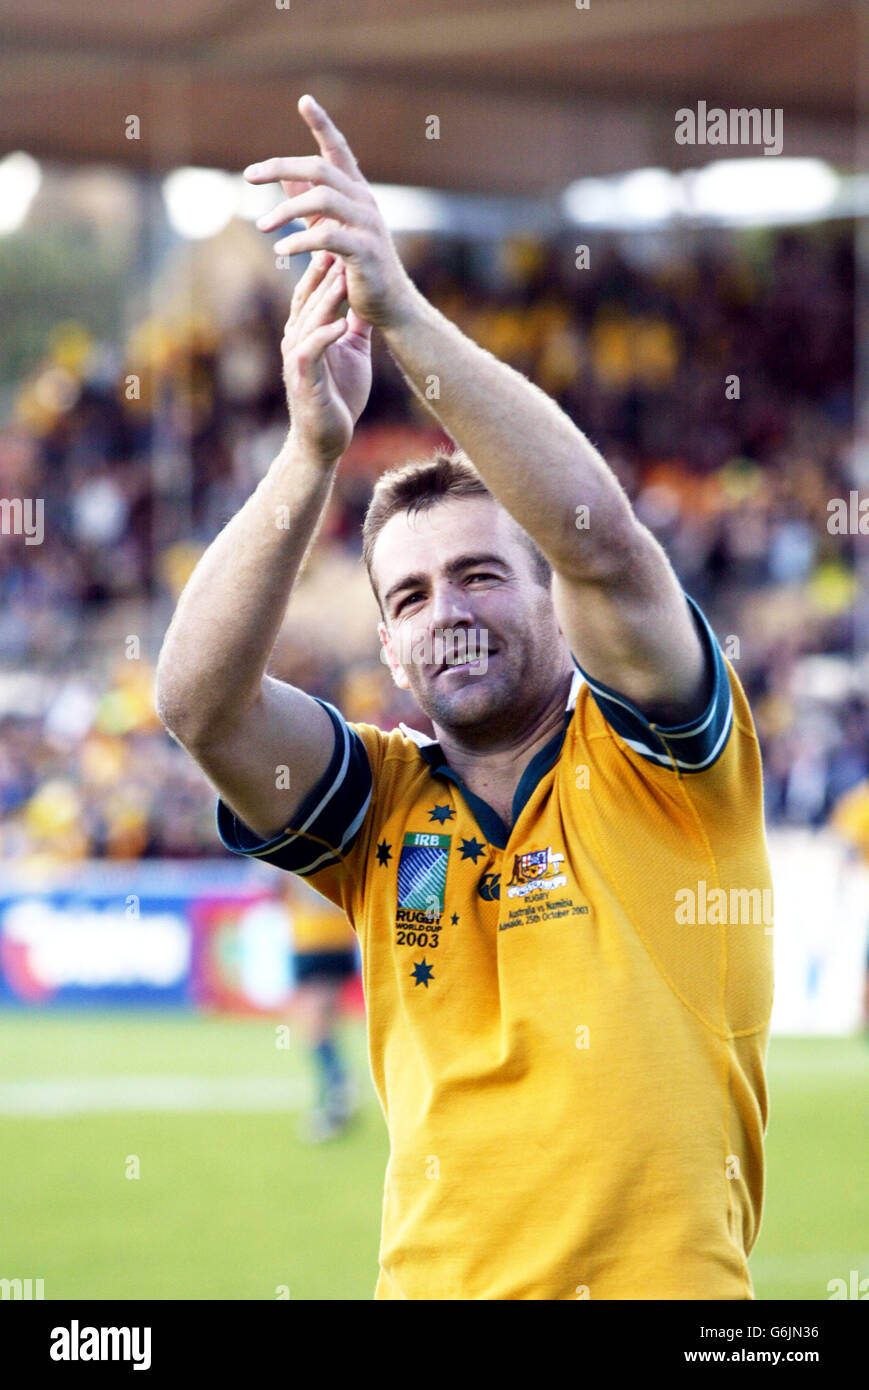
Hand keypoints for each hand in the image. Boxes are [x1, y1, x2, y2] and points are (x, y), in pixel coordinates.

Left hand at [245, 94, 413, 329]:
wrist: (390, 306)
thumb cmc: (359, 268)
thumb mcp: (331, 230)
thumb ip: (309, 203)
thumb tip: (283, 177)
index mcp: (357, 193)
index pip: (338, 150)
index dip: (323, 124)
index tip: (304, 101)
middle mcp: (364, 202)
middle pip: (319, 169)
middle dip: (281, 167)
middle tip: (248, 176)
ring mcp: (368, 225)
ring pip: (322, 199)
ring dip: (286, 212)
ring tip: (261, 226)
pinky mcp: (365, 251)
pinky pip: (328, 237)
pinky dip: (301, 242)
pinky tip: (282, 250)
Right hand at [281, 250, 371, 462]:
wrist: (326, 440)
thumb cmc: (338, 397)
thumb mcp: (353, 353)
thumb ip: (357, 325)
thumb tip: (370, 298)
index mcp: (307, 330)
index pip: (312, 289)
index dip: (324, 262)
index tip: (340, 235)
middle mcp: (296, 339)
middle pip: (307, 296)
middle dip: (323, 269)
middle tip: (337, 241)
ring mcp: (297, 359)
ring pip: (309, 319)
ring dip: (327, 298)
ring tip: (344, 276)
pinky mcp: (304, 379)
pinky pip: (312, 351)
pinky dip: (326, 336)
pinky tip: (343, 323)